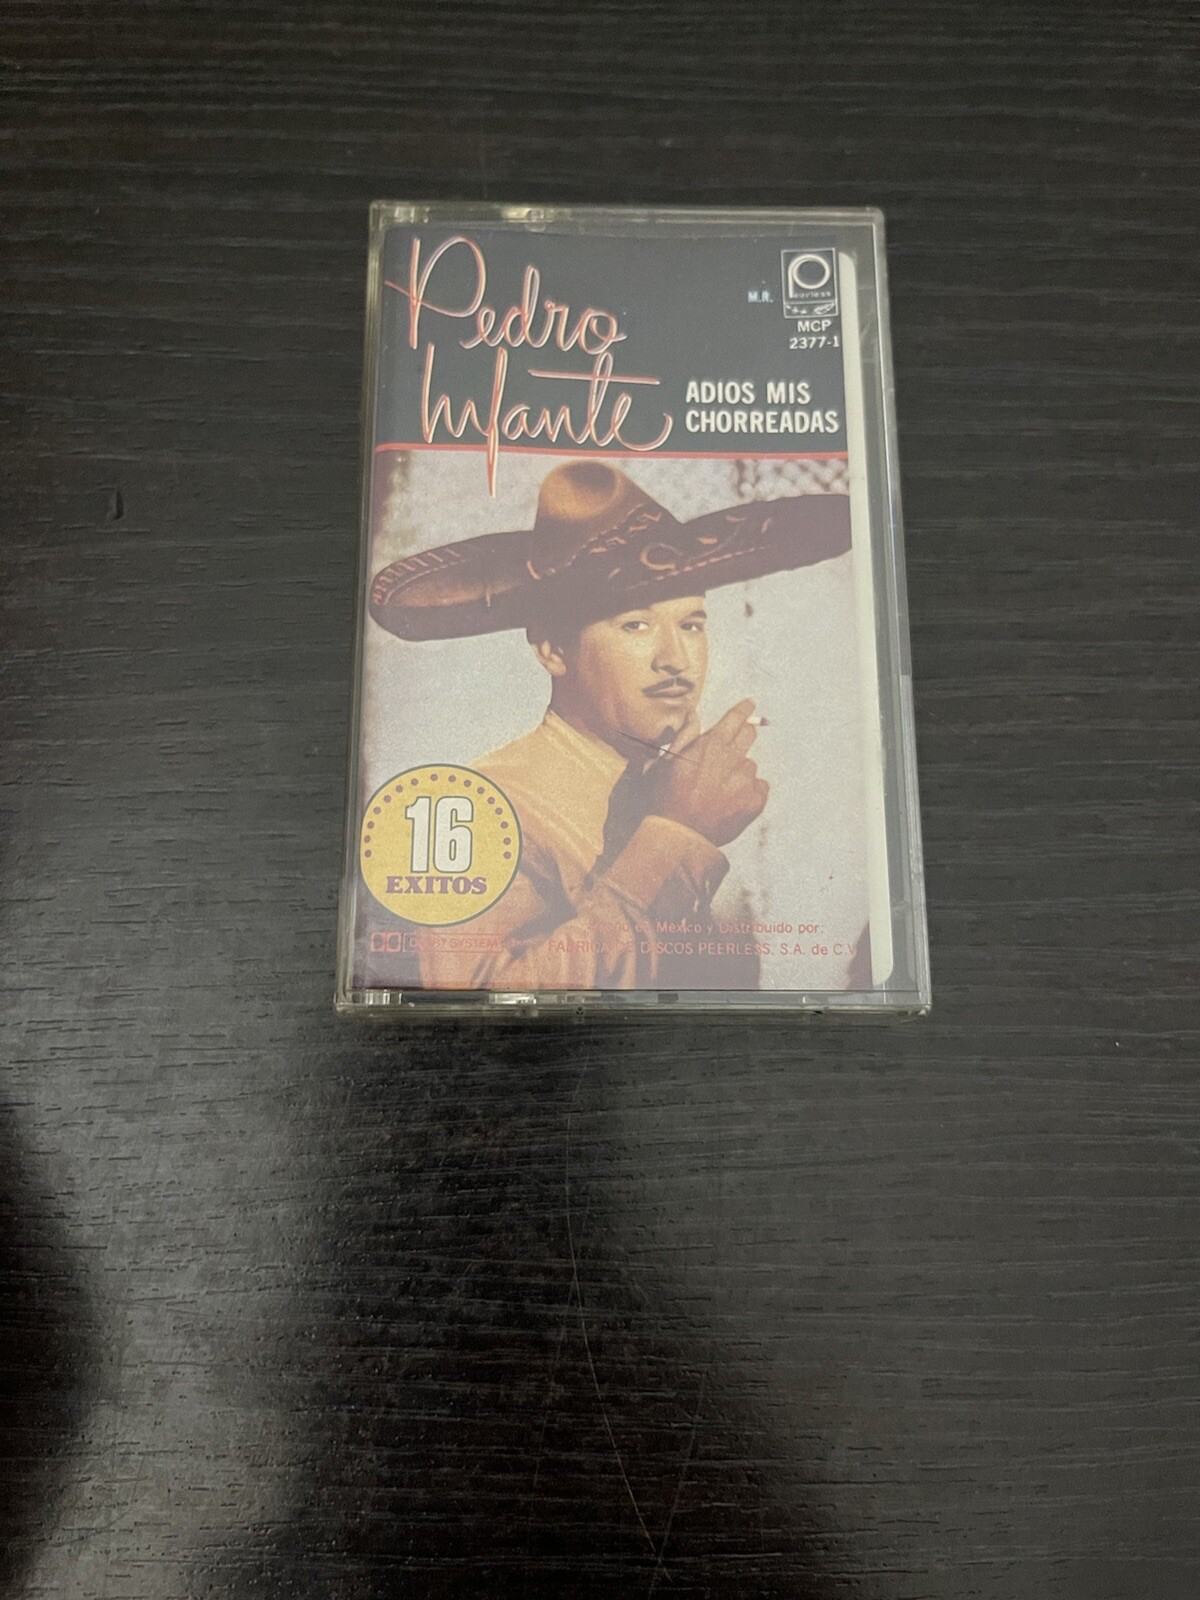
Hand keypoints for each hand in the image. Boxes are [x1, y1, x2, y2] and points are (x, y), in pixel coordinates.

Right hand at [643, 698, 768, 847]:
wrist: (679, 835)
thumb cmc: (666, 797)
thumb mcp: (666, 762)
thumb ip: (685, 737)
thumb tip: (695, 718)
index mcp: (711, 744)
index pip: (735, 718)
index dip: (744, 709)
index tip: (750, 704)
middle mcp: (733, 758)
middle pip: (749, 736)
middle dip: (743, 736)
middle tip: (732, 749)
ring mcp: (746, 781)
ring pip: (750, 766)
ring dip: (739, 772)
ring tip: (721, 789)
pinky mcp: (755, 802)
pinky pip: (760, 788)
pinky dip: (749, 792)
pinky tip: (732, 801)